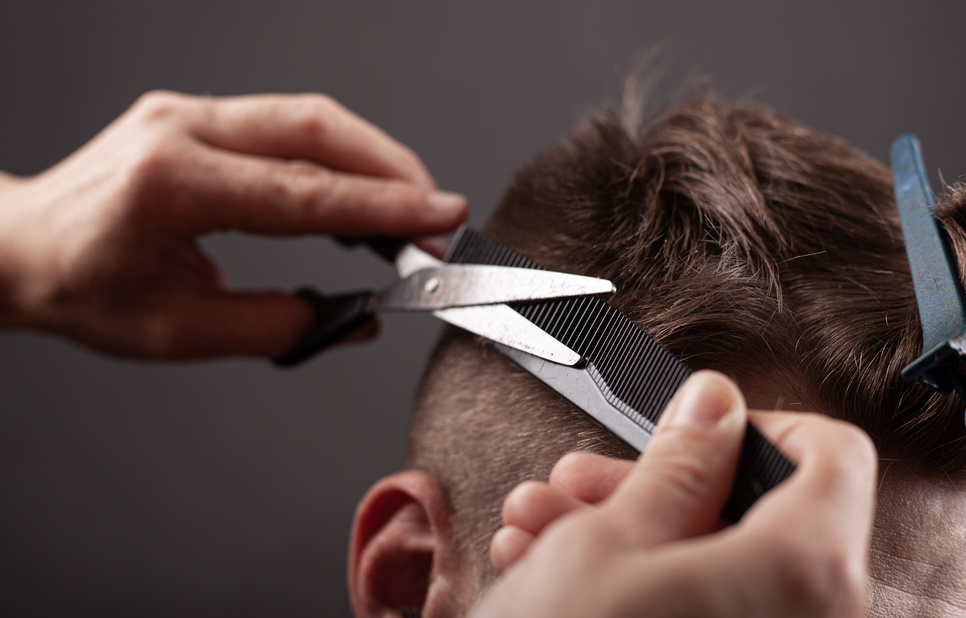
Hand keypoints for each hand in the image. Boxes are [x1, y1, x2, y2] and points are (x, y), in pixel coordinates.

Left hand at [0, 91, 465, 359]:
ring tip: (413, 209)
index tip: (440, 220)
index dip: (383, 209)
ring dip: (374, 159)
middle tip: (440, 217)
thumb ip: (277, 323)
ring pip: (310, 117)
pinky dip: (340, 155)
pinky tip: (363, 189)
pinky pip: (289, 123)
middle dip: (394, 172)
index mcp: (171, 184)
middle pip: (318, 130)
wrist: (20, 249)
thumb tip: (356, 316)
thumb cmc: (82, 289)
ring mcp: (191, 113)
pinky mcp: (202, 116)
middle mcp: (182, 129)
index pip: (303, 193)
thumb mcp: (179, 332)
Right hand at [474, 371, 877, 617]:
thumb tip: (718, 405)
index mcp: (805, 573)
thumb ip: (682, 462)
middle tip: (583, 482)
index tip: (699, 433)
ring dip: (632, 543)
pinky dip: (646, 598)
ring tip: (543, 532)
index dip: (763, 429)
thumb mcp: (609, 541)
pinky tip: (560, 581)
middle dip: (662, 489)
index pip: (835, 458)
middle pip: (763, 521)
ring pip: (721, 577)